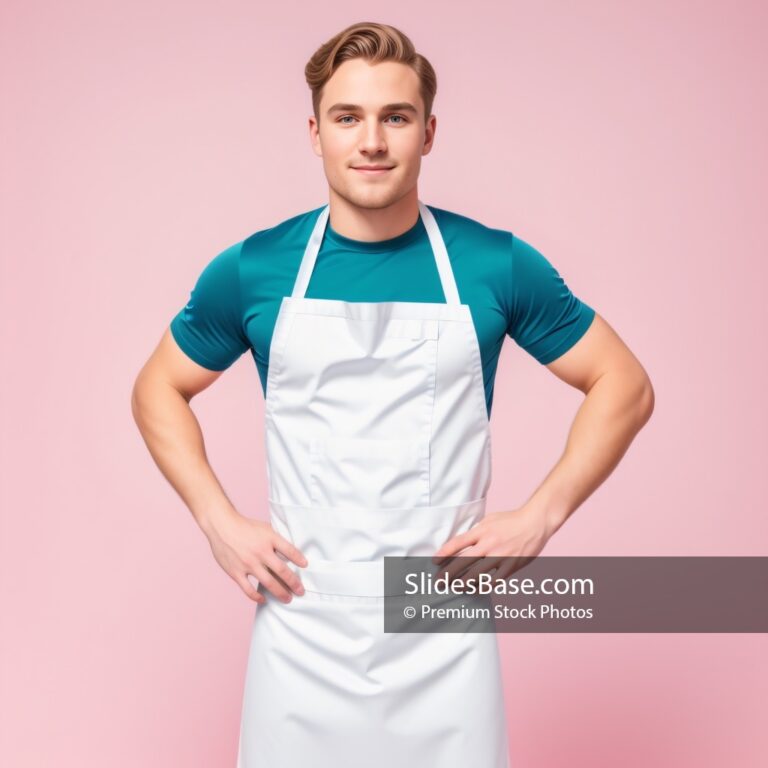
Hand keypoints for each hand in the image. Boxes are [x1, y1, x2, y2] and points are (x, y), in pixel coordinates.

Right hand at [204, 507, 307, 604]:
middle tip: (301, 591)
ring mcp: (248, 564)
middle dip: (294, 583)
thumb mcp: (265, 528)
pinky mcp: (236, 572)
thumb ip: (276, 540)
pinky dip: (257, 597)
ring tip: (288, 599)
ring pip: (268, 583)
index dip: (299, 559)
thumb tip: (291, 552)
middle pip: (282, 571)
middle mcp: (260, 552)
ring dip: (280, 593)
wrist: (222, 526)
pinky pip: (249, 589)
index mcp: (269, 538)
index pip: (290, 550)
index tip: (305, 566)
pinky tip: (264, 599)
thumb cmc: (245, 526)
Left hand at [431, 504, 554, 584]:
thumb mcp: (490, 519)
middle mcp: (489, 543)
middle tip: (438, 581)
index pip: (459, 542)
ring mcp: (501, 556)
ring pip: (477, 574)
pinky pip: (494, 580)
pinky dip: (483, 586)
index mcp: (482, 531)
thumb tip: (462, 541)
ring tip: (454, 587)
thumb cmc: (511, 520)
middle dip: (448, 573)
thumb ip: (476, 531)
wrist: (535, 522)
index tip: (435, 561)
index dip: (445, 552)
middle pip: (464, 561)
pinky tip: (475, 590)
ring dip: (462, 582)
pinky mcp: (512, 566)